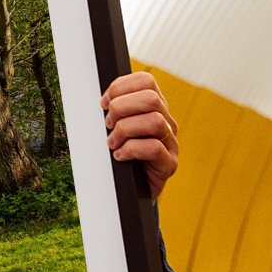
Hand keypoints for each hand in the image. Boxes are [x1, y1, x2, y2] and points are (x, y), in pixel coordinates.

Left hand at [101, 71, 178, 199]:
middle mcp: (167, 122)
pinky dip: (130, 150)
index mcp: (154, 108)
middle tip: (108, 125)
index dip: (120, 87)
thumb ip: (113, 111)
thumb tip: (101, 101)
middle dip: (121, 108)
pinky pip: (154, 148)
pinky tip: (119, 156)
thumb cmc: (121, 156)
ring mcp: (171, 143)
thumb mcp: (115, 128)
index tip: (103, 103)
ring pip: (154, 121)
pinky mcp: (169, 164)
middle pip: (151, 98)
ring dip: (125, 130)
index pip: (146, 81)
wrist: (131, 191)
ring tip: (112, 143)